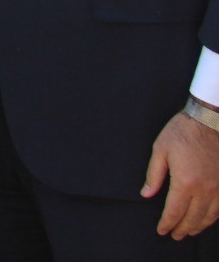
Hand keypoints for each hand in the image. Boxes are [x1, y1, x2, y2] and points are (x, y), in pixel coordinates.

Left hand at [144, 107, 218, 238]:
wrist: (209, 121)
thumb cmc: (182, 132)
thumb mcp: (160, 149)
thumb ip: (153, 175)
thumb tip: (146, 194)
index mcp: (185, 181)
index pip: (174, 211)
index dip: (167, 223)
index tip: (162, 230)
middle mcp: (204, 189)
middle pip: (193, 217)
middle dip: (182, 229)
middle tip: (174, 235)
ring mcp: (218, 187)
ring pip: (209, 216)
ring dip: (198, 226)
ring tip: (189, 232)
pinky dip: (212, 217)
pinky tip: (206, 219)